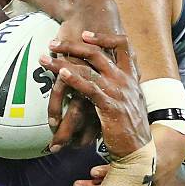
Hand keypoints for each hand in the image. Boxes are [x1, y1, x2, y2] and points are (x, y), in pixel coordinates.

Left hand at [40, 32, 149, 157]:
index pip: (123, 46)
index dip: (104, 37)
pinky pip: (90, 89)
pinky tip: (60, 74)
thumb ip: (119, 91)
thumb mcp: (128, 104)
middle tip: (54, 43)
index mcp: (131, 78)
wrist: (140, 151)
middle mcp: (126, 81)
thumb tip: (104, 85)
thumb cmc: (131, 130)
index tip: (85, 34)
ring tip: (45, 58)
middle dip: (73, 45)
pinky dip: (74, 79)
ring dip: (63, 62)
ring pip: (88, 69)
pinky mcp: (110, 106)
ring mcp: (119, 92)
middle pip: (98, 53)